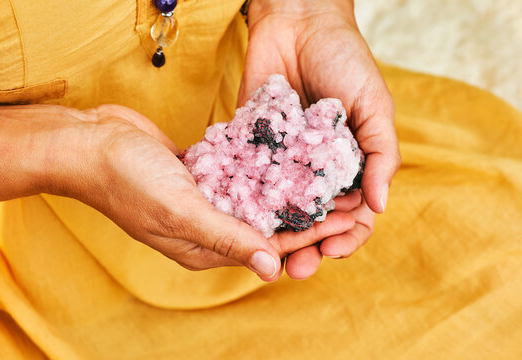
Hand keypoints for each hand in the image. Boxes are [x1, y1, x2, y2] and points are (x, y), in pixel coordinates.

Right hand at [0, 104, 356, 280]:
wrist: (88, 143)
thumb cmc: (127, 180)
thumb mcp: (179, 210)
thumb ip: (226, 237)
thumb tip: (272, 267)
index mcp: (204, 247)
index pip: (271, 244)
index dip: (313, 232)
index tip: (350, 218)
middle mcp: (208, 227)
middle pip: (270, 223)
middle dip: (310, 211)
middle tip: (351, 195)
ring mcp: (203, 199)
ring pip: (257, 198)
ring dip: (291, 188)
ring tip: (328, 175)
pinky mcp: (198, 174)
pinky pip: (238, 175)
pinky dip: (263, 170)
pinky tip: (288, 158)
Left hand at [239, 0, 400, 277]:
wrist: (298, 23)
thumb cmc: (344, 61)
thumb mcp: (374, 106)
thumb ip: (381, 155)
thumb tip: (381, 205)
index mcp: (351, 165)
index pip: (355, 215)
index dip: (347, 239)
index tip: (333, 251)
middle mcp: (317, 170)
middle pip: (315, 222)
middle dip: (308, 249)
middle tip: (296, 270)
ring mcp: (284, 162)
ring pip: (281, 211)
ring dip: (276, 237)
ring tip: (267, 255)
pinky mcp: (254, 147)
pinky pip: (250, 180)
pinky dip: (246, 203)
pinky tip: (238, 222)